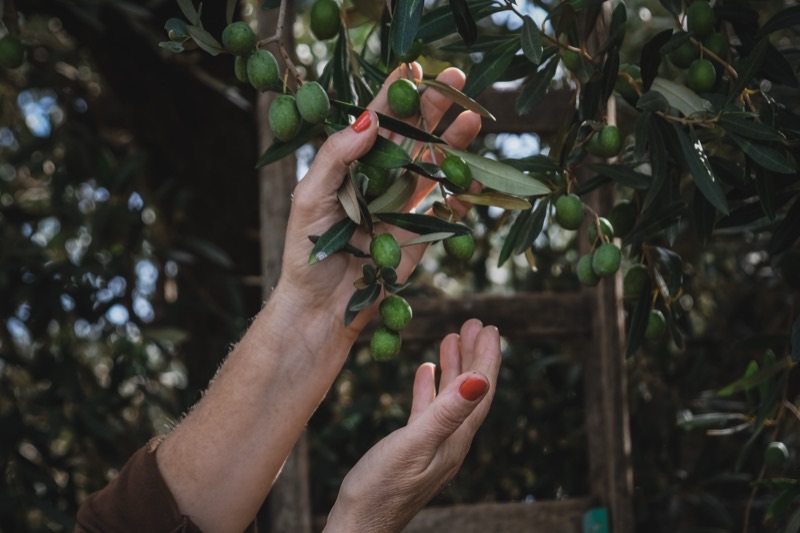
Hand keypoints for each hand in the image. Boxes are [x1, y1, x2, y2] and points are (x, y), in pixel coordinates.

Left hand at [274, 63, 482, 342]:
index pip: (376, 121)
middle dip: (435, 106)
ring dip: (454, 140)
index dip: (395, 94)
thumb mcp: (310, 198)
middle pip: (412, 134)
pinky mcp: (420, 233)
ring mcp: (402, 205)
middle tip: (458, 80)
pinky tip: (472, 175)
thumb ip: (335, 157)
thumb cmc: (306, 252)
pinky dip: (461, 191)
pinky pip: (445, 206)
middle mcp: (379, 179)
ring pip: (434, 164)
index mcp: (350, 165)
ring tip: (473, 117)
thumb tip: (368, 121)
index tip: (414, 65)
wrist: (323, 308)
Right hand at [324, 320, 501, 532]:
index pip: (481, 390)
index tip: (491, 328)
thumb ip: (447, 412)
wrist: (359, 525)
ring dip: (455, 365)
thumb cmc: (381, 488)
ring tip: (453, 335)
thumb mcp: (415, 444)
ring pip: (451, 396)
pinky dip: (431, 386)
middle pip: (471, 390)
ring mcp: (433, 444)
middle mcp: (451, 440)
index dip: (488, 358)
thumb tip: (481, 380)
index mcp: (456, 438)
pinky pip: (429, 409)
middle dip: (475, 355)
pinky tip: (426, 370)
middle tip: (476, 322)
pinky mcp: (413, 448)